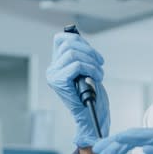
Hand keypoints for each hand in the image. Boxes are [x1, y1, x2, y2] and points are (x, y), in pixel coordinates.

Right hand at [47, 32, 109, 146]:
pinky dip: (91, 69)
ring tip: (100, 73)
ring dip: (92, 62)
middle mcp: (52, 70)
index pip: (60, 39)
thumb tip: (79, 37)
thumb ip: (80, 55)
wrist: (91, 116)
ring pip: (73, 53)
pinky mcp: (59, 81)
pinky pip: (77, 65)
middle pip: (69, 44)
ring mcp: (54, 75)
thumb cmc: (91, 95)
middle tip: (100, 63)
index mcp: (57, 65)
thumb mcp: (86, 70)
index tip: (92, 51)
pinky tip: (97, 78)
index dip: (77, 39)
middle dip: (90, 51)